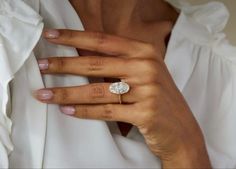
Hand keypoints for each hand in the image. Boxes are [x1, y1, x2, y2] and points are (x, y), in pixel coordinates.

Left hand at [35, 29, 210, 167]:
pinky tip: (67, 110)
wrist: (182, 130)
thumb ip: (120, 64)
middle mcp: (146, 67)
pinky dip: (84, 112)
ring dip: (67, 93)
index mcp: (145, 52)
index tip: (51, 37)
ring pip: (97, 90)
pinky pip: (106, 111)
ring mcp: (147, 90)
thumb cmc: (159, 99)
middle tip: (41, 67)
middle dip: (64, 65)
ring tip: (45, 94)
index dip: (74, 37)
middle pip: (95, 64)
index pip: (102, 41)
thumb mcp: (144, 74)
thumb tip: (82, 60)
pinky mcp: (145, 113)